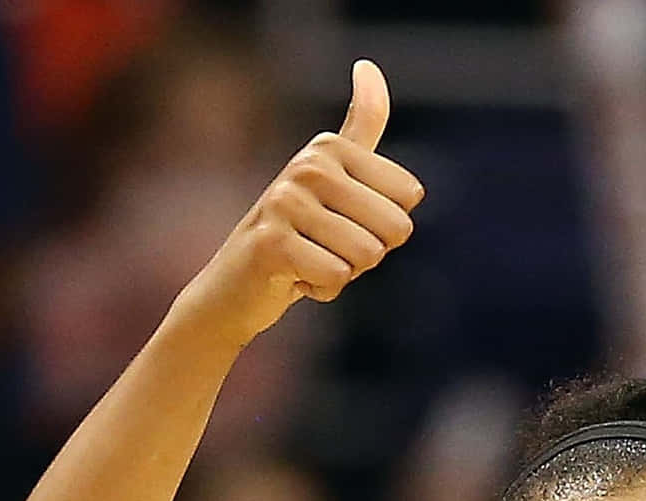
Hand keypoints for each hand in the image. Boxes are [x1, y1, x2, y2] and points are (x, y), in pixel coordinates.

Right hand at [170, 59, 423, 348]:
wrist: (236, 285)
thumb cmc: (299, 232)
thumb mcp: (335, 175)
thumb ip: (361, 124)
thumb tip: (368, 65)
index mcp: (330, 147)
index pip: (408, 198)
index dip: (386, 226)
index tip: (345, 222)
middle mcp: (307, 166)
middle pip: (394, 228)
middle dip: (369, 254)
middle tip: (328, 247)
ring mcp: (285, 202)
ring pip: (366, 255)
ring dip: (345, 273)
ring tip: (309, 260)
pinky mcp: (270, 244)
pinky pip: (336, 277)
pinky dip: (322, 290)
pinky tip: (294, 278)